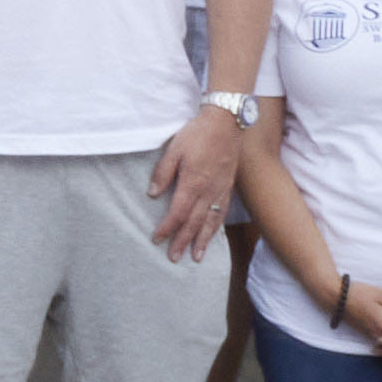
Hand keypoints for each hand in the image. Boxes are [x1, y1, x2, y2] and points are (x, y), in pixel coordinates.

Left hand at [146, 108, 243, 254]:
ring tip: (196, 258)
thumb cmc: (197, 134)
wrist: (226, 123)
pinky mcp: (228, 188)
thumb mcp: (174, 149)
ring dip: (202, 241)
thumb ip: (163, 173)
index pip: (178, 212)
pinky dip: (216, 228)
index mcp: (193, 182)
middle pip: (194, 223)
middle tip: (174, 258)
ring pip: (211, 222)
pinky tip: (211, 236)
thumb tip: (153, 194)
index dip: (167, 228)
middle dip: (183, 241)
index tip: (156, 239)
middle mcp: (209, 191)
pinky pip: (221, 214)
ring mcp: (221, 191)